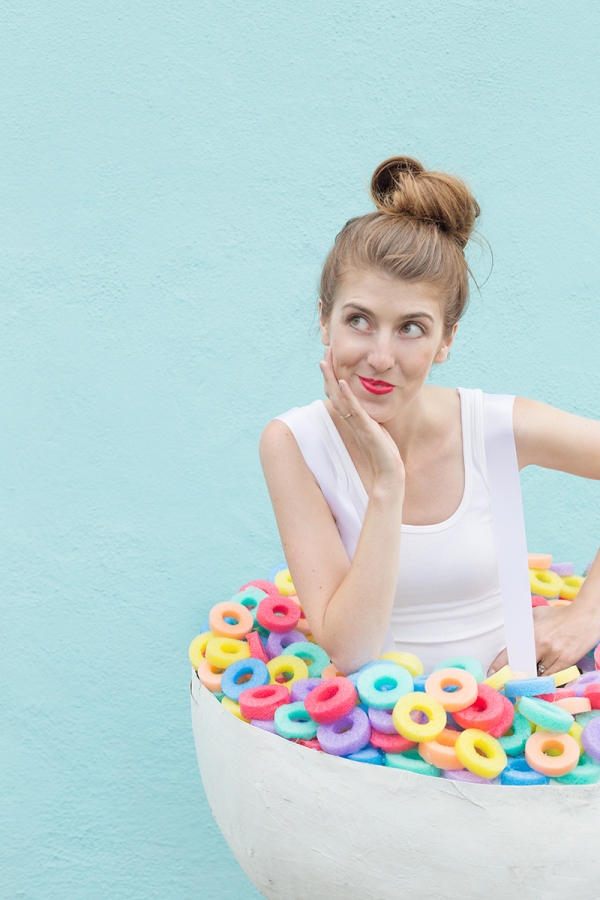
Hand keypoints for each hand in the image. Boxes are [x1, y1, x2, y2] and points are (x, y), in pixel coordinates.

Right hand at [319, 348, 404, 489]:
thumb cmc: (384, 452)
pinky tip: (341, 381)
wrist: (388, 472)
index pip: (338, 393)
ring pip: (339, 397)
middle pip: (333, 392)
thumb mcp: (377, 428)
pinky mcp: (365, 428)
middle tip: (325, 350)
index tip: (330, 357)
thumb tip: (369, 407)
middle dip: (329, 371)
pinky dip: (347, 395)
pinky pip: (353, 409)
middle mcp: (350, 419)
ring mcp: (356, 423)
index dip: (332, 376)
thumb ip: (370, 416)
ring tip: (325, 361)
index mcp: (352, 417)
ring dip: (331, 378)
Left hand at [488, 601, 599, 676]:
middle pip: (524, 668)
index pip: (511, 653)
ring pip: (539, 675)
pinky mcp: (568, 661)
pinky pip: (553, 677)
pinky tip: (542, 679)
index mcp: (532, 634)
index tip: (492, 674)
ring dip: (532, 678)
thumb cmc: (560, 615)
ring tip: (526, 681)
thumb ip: (524, 625)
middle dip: (516, 676)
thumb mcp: (537, 614)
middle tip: (509, 682)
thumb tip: (510, 634)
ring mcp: (556, 655)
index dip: (500, 666)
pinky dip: (546, 679)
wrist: (586, 616)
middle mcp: (543, 646)